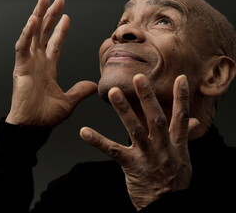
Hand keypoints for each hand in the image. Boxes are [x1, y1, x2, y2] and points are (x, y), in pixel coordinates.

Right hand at [6, 0, 96, 126]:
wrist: (32, 127)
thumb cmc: (45, 117)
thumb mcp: (68, 101)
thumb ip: (80, 91)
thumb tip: (93, 85)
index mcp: (47, 68)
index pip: (54, 44)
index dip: (60, 30)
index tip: (66, 16)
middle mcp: (37, 62)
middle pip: (44, 33)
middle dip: (50, 15)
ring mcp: (28, 63)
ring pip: (33, 34)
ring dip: (38, 16)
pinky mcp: (21, 67)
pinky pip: (23, 46)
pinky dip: (28, 33)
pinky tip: (34, 20)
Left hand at [80, 74, 198, 210]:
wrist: (167, 206)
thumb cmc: (174, 180)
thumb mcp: (184, 158)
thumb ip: (183, 136)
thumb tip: (192, 122)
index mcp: (177, 144)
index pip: (181, 117)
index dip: (181, 98)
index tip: (180, 78)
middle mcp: (163, 148)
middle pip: (156, 119)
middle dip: (148, 97)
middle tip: (139, 78)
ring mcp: (147, 156)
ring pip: (135, 130)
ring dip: (124, 110)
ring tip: (113, 93)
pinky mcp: (132, 166)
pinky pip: (113, 151)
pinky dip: (98, 141)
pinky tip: (84, 131)